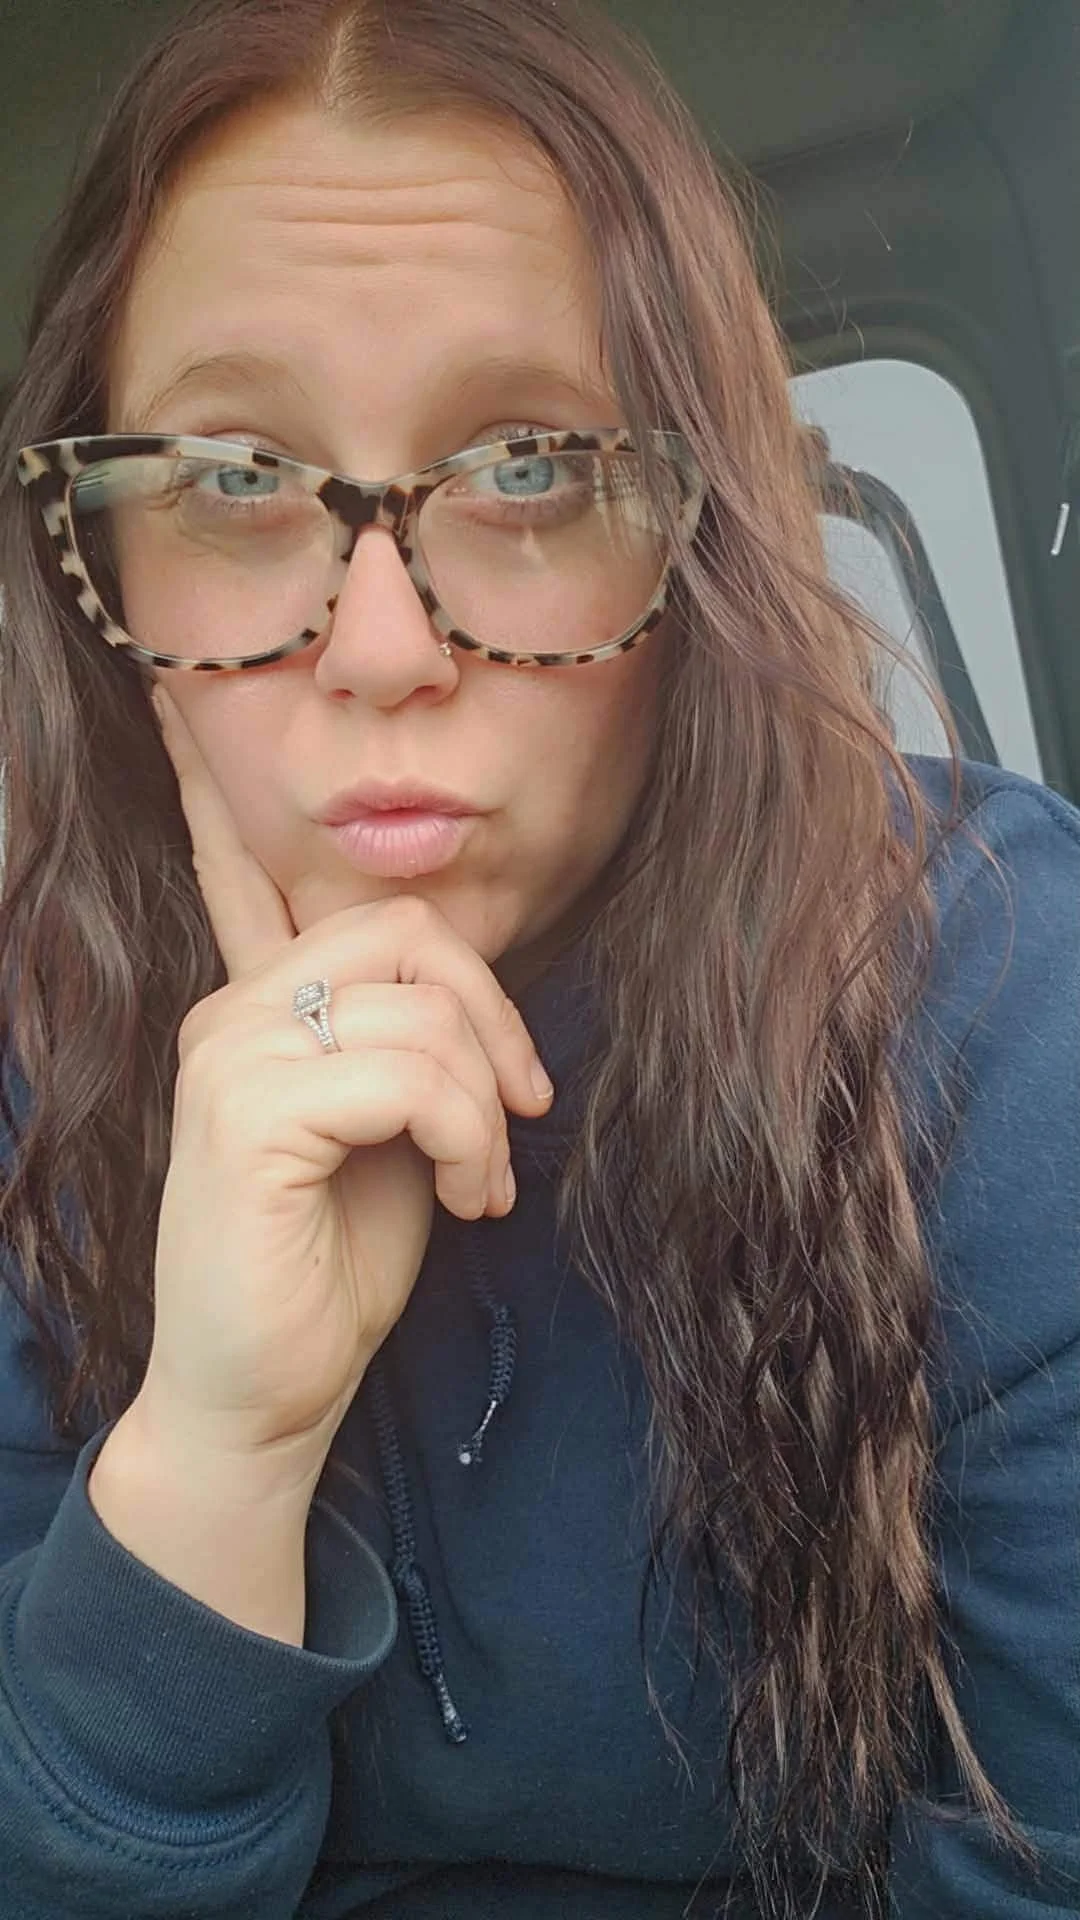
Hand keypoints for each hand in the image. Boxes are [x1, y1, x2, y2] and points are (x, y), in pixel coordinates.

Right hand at [136, 686, 553, 1479]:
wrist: (264, 1397)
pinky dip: (466, 1138)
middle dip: (494, 1015)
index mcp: (255, 1008)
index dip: (212, 793)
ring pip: (420, 1009)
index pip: (235, 873)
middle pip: (402, 929)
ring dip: (487, 1106)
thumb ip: (406, 1048)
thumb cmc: (329, 1268)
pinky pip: (408, 1076)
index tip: (178, 698)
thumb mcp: (388, 1137)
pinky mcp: (245, 1114)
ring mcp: (228, 1056)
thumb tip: (468, 998)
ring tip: (483, 1184)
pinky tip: (462, 1199)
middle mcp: (230, 1012)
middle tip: (522, 1110)